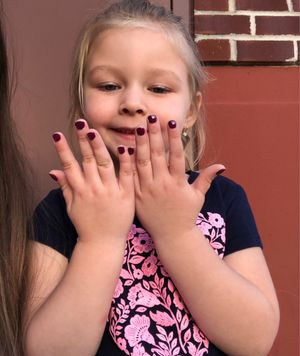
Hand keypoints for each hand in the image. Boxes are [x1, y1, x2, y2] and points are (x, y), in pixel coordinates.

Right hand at [49, 120, 134, 243]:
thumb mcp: (72, 207)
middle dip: (83, 141)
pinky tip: (125, 148)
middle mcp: (94, 189)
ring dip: (99, 146)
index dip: (63, 150)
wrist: (104, 244)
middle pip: (87, 160)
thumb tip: (53, 171)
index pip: (70, 166)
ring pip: (105, 164)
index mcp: (80, 191)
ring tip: (95, 130)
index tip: (58, 134)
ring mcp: (110, 191)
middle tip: (80, 123)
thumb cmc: (87, 225)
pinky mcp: (126, 196)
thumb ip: (65, 188)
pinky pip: (126, 176)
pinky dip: (126, 162)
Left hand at [132, 116, 224, 240]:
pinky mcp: (136, 196)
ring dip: (140, 145)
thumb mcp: (198, 197)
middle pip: (157, 155)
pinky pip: (130, 177)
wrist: (171, 236)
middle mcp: (162, 184)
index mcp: (178, 182)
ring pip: (142, 163)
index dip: (174, 139)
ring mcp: (147, 190)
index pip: (176, 156)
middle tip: (151, 118)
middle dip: (154, 135)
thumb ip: (207, 179)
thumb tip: (222, 166)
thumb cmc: (186, 215)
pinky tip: (124, 148)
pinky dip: (127, 163)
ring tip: (138, 128)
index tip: (172, 123)